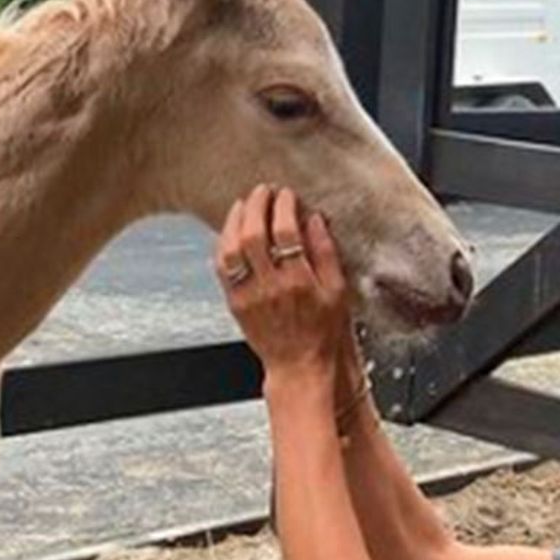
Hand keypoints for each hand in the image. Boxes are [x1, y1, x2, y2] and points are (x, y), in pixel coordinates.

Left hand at [215, 185, 349, 382]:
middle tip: (263, 191)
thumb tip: (314, 219)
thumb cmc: (323, 333)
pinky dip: (224, 244)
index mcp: (299, 281)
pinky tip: (231, 233)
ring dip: (235, 221)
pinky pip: (222, 268)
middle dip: (256, 205)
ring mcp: (249, 296)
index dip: (283, 206)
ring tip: (243, 205)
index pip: (286, 231)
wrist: (300, 367)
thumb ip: (326, 253)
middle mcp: (270, 287)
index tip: (286, 195)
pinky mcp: (235, 304)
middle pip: (254, 233)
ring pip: (231, 248)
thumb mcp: (338, 292)